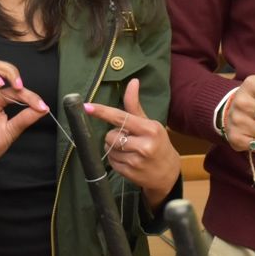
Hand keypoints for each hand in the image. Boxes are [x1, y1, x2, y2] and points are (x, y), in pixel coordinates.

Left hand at [85, 79, 180, 207]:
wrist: (167, 172)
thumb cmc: (157, 143)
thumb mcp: (149, 123)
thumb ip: (135, 105)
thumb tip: (133, 81)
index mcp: (150, 129)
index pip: (121, 117)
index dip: (102, 112)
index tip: (87, 107)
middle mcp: (144, 145)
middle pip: (110, 135)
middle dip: (114, 136)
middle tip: (128, 138)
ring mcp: (136, 161)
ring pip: (109, 149)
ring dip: (113, 148)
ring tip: (129, 150)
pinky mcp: (129, 173)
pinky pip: (111, 162)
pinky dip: (115, 159)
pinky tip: (128, 160)